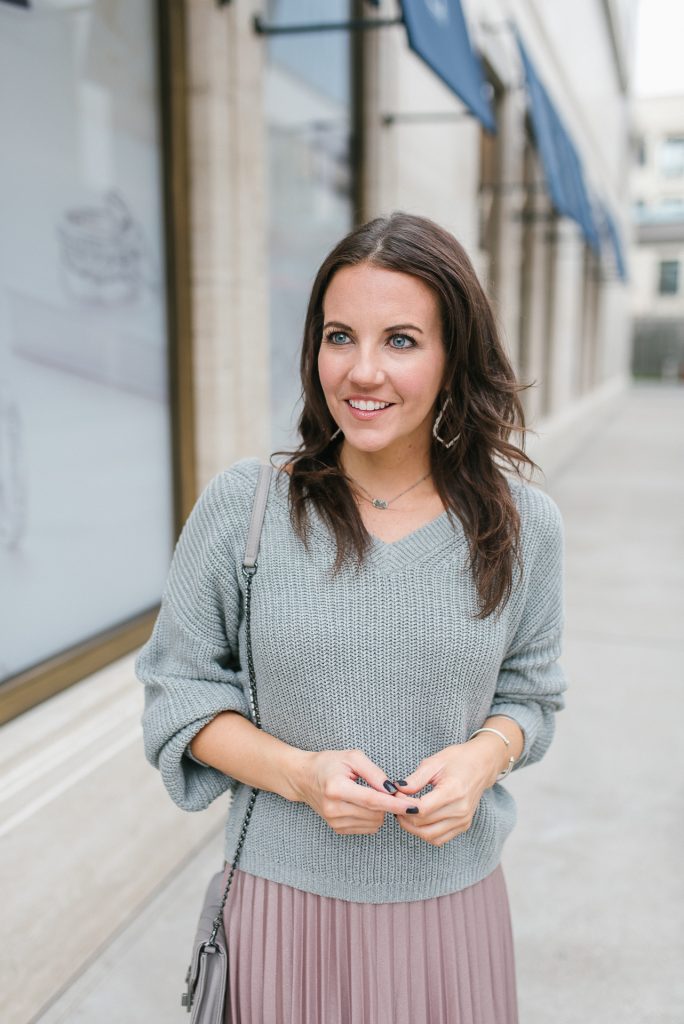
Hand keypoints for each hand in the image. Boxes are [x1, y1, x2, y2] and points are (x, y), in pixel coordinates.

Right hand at [295, 748, 420, 835]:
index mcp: (336, 788)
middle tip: (385, 788)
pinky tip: (363, 804)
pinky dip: (372, 817)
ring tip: (370, 793)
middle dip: (387, 803)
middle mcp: (333, 808)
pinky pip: (367, 828)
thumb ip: (374, 772)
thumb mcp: (353, 757)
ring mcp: (334, 821)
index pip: (372, 800)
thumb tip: (393, 790)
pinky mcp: (337, 829)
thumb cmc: (329, 763)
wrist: (304, 778)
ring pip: (374, 823)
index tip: (413, 806)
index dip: (395, 804)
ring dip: (380, 811)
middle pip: (375, 813)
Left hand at [391, 743, 496, 846]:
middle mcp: (460, 810)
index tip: (396, 794)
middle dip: (404, 815)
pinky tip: (418, 819)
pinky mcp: (463, 826)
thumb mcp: (434, 762)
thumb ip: (415, 779)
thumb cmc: (458, 760)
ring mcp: (463, 820)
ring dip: (412, 827)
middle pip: (423, 824)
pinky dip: (424, 832)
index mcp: (453, 791)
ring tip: (404, 812)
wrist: (482, 764)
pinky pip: (439, 838)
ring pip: (429, 835)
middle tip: (396, 803)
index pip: (422, 809)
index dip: (404, 804)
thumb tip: (397, 790)